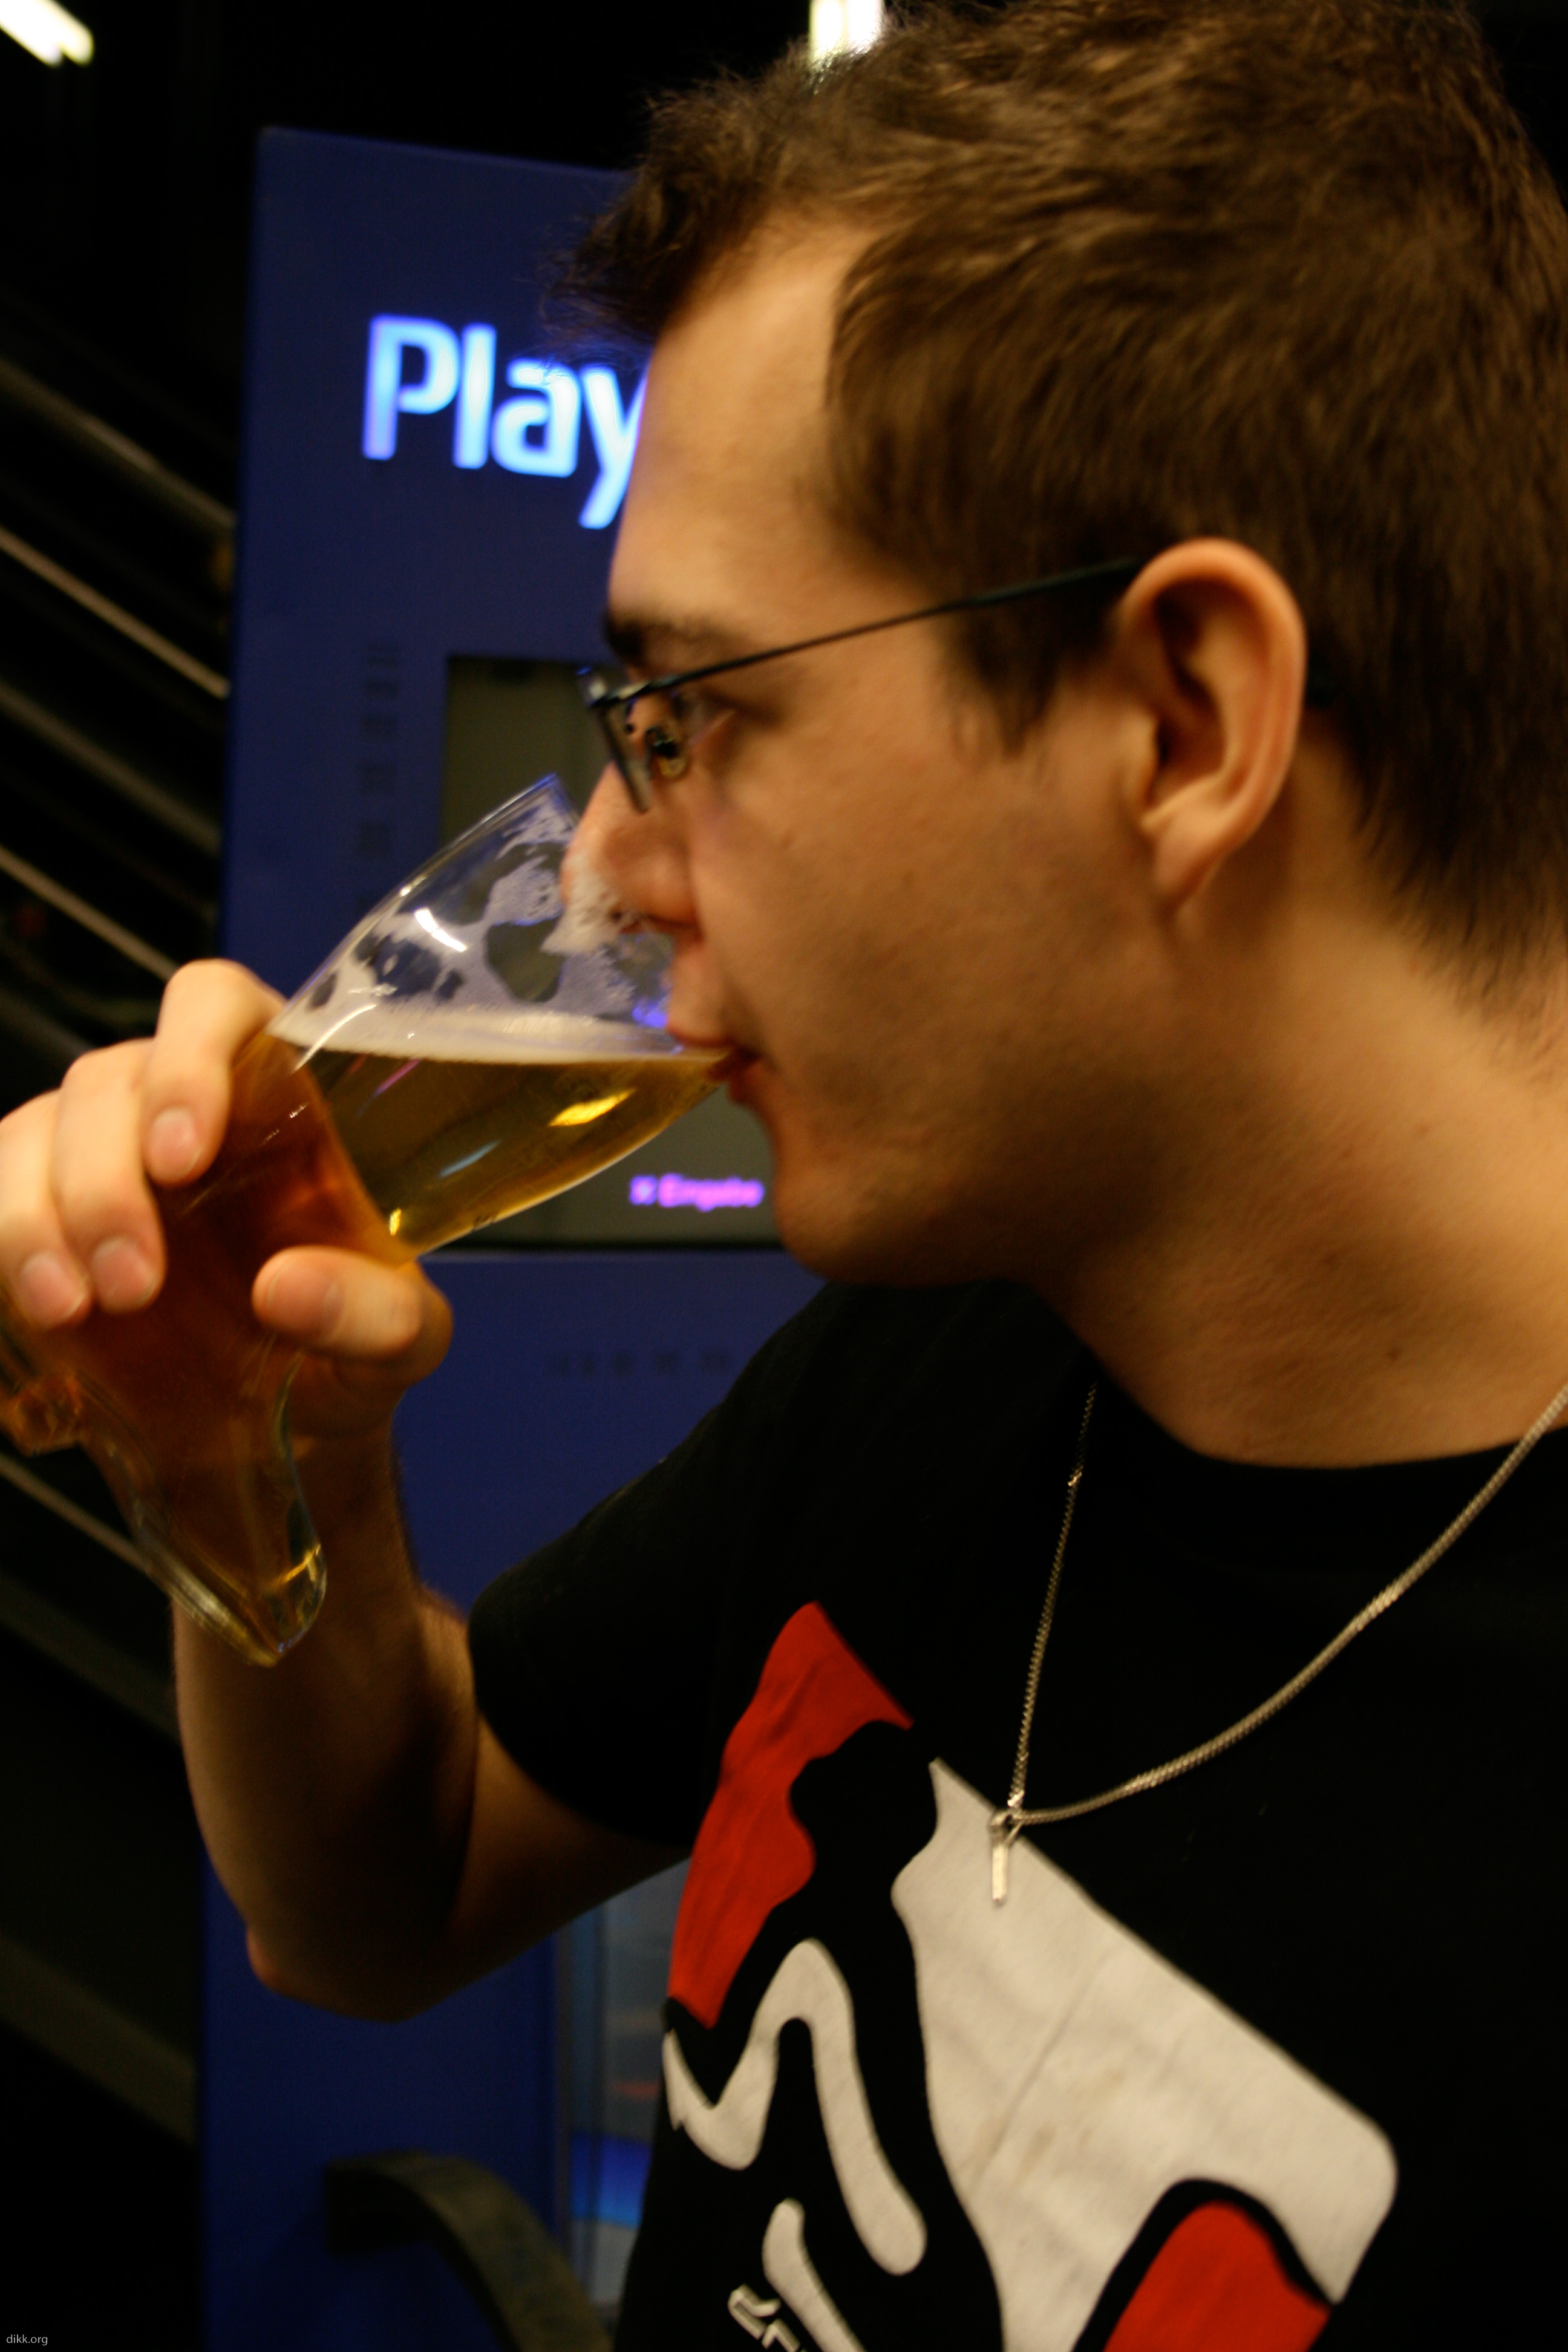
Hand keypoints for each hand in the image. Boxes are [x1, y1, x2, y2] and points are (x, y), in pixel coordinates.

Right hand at [0, 959, 450, 1446]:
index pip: (215, 1006)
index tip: (182, 1154)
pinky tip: (40, 1303)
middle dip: (106, 1180)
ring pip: (36, 1132)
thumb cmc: (346, 1348)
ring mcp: (96, 1150)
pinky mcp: (38, 1208)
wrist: (275, 1423)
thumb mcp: (396, 1345)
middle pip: (109, 1080)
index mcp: (277, 1093)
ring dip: (38, 1218)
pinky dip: (2, 1241)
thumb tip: (287, 1287)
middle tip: (134, 1283)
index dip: (188, 1058)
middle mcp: (176, 1102)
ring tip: (74, 1308)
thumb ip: (373, 1317)